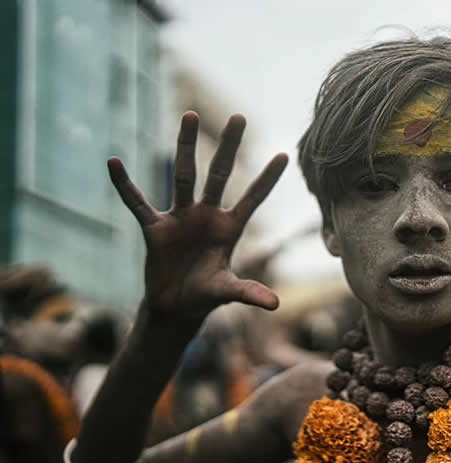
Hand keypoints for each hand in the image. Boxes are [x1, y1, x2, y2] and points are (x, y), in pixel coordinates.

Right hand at [108, 112, 287, 321]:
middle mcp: (207, 215)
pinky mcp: (155, 227)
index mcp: (230, 228)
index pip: (253, 199)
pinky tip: (113, 163)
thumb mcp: (228, 292)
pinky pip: (136, 202)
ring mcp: (180, 217)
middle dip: (228, 146)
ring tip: (188, 115)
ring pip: (183, 176)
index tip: (284, 155)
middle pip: (219, 174)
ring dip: (185, 147)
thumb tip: (275, 305)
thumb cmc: (205, 295)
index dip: (267, 179)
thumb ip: (249, 293)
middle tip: (239, 116)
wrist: (175, 307)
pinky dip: (125, 185)